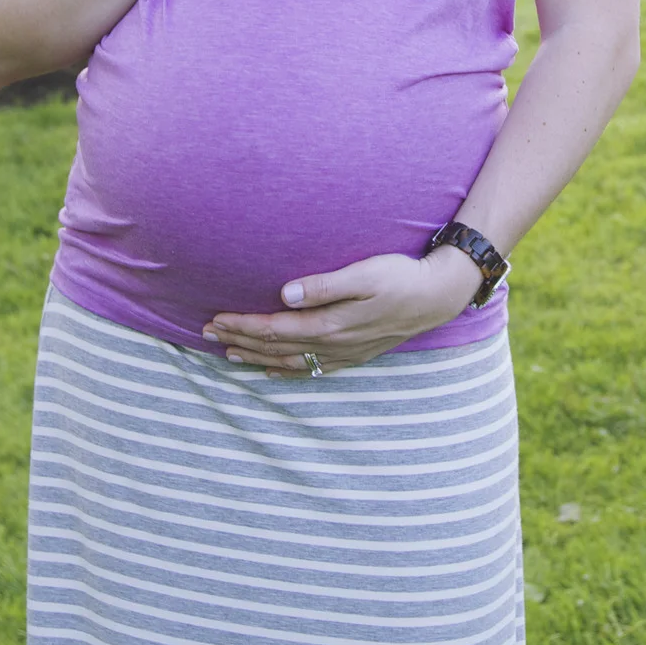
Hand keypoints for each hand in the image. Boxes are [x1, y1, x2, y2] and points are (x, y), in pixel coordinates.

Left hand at [203, 245, 486, 376]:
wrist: (438, 295)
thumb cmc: (401, 276)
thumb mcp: (364, 273)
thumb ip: (324, 285)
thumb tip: (285, 294)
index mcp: (331, 324)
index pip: (275, 327)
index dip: (243, 324)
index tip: (215, 318)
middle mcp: (334, 344)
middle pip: (276, 346)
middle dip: (240, 340)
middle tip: (206, 333)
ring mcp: (344, 353)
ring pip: (290, 361)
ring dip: (256, 357)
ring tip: (227, 353)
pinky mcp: (354, 355)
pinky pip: (312, 369)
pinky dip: (286, 371)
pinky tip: (271, 370)